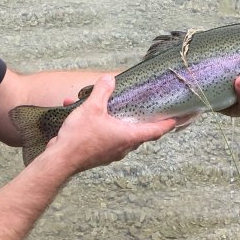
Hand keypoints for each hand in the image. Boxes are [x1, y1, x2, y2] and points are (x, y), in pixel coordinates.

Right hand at [49, 74, 175, 173]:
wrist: (60, 160)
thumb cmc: (80, 138)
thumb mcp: (92, 108)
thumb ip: (102, 92)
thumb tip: (109, 79)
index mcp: (129, 137)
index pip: (157, 130)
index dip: (169, 123)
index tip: (180, 118)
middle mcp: (124, 147)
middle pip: (140, 132)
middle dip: (142, 119)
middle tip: (147, 108)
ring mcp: (112, 153)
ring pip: (120, 134)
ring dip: (114, 119)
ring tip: (102, 105)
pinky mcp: (99, 154)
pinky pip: (105, 137)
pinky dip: (99, 125)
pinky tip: (82, 113)